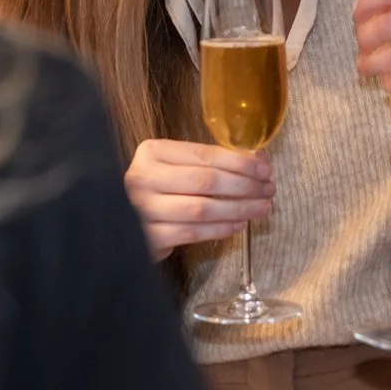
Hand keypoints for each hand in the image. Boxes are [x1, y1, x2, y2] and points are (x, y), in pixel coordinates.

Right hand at [125, 138, 272, 259]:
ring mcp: (143, 209)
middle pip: (205, 181)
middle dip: (244, 186)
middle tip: (269, 190)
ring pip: (202, 209)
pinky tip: (239, 225)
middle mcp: (143, 178)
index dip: (239, 162)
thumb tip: (258, 160)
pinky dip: (221, 229)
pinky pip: (193, 232)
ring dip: (238, 209)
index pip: (203, 154)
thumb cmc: (158, 190)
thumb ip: (209, 163)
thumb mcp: (176, 168)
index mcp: (152, 152)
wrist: (121, 224)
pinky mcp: (148, 237)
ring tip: (262, 208)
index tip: (265, 168)